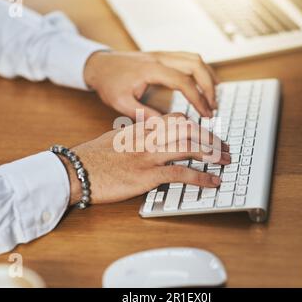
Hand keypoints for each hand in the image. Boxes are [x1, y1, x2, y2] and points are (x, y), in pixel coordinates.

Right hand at [59, 113, 229, 204]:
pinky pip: (181, 173)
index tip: (208, 134)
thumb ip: (135, 136)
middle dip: (211, 138)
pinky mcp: (147, 175)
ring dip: (213, 154)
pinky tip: (212, 181)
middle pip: (189, 131)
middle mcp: (148, 138)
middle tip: (225, 148)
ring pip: (189, 148)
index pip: (176, 120)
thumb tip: (147, 137)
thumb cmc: (93, 157)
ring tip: (226, 161)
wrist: (75, 171)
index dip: (197, 126)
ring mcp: (149, 155)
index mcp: (141, 128)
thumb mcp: (115, 139)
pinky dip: (201, 177)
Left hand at [83, 51, 218, 119]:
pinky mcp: (163, 56)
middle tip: (213, 107)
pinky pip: (189, 58)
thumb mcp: (121, 102)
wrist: (99, 64)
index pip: (183, 81)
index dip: (198, 99)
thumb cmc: (108, 83)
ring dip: (208, 76)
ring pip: (195, 58)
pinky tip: (204, 84)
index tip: (206, 115)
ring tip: (214, 97)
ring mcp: (163, 54)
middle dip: (209, 86)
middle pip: (195, 64)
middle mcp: (160, 58)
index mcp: (151, 69)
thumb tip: (165, 128)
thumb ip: (143, 114)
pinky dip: (201, 70)